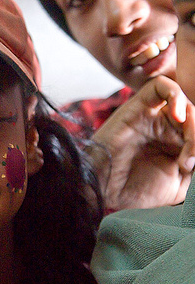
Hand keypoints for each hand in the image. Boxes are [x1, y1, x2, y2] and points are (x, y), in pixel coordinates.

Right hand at [87, 76, 194, 210]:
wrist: (106, 189)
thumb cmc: (135, 190)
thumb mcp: (180, 184)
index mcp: (176, 144)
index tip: (190, 165)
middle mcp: (165, 127)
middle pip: (194, 115)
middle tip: (188, 160)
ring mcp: (152, 116)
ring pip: (184, 102)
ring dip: (193, 122)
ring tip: (187, 144)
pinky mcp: (139, 106)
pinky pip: (163, 85)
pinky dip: (177, 96)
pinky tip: (178, 117)